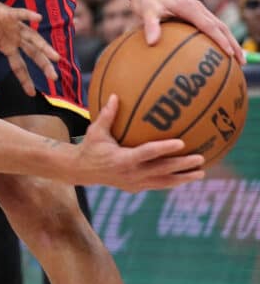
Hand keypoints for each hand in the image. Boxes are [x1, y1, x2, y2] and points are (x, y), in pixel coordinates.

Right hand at [0, 0, 59, 94]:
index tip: (31, 93)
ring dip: (43, 46)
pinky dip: (28, 15)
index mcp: (6, 45)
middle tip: (54, 78)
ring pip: (32, 36)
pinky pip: (19, 14)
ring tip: (55, 57)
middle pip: (32, 52)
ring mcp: (11, 24)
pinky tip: (38, 18)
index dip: (25, 79)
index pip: (19, 65)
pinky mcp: (4, 13)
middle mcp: (12, 36)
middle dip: (43, 64)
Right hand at [72, 94, 205, 190]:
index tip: (181, 143)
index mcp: (123, 159)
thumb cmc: (91, 147)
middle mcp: (131, 174)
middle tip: (200, 158)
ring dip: (183, 178)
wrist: (82, 171)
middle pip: (162, 170)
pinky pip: (158, 185)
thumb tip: (116, 95)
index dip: (165, 149)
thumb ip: (108, 115)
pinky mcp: (136, 188)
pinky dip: (172, 181)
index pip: (148, 153)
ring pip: (163, 182)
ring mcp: (135, 183)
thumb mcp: (96, 131)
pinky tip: (185, 177)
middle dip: (182, 165)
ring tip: (200, 173)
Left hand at [130, 0, 244, 62]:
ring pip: (220, 27)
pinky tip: (219, 51)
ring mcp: (198, 11)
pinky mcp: (195, 14)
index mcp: (190, 8)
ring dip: (230, 42)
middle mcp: (198, 8)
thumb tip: (151, 43)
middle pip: (222, 27)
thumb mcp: (146, 11)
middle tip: (241, 61)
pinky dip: (220, 38)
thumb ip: (150, 26)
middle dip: (233, 44)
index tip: (229, 54)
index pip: (210, 26)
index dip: (221, 40)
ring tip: (238, 59)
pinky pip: (211, 27)